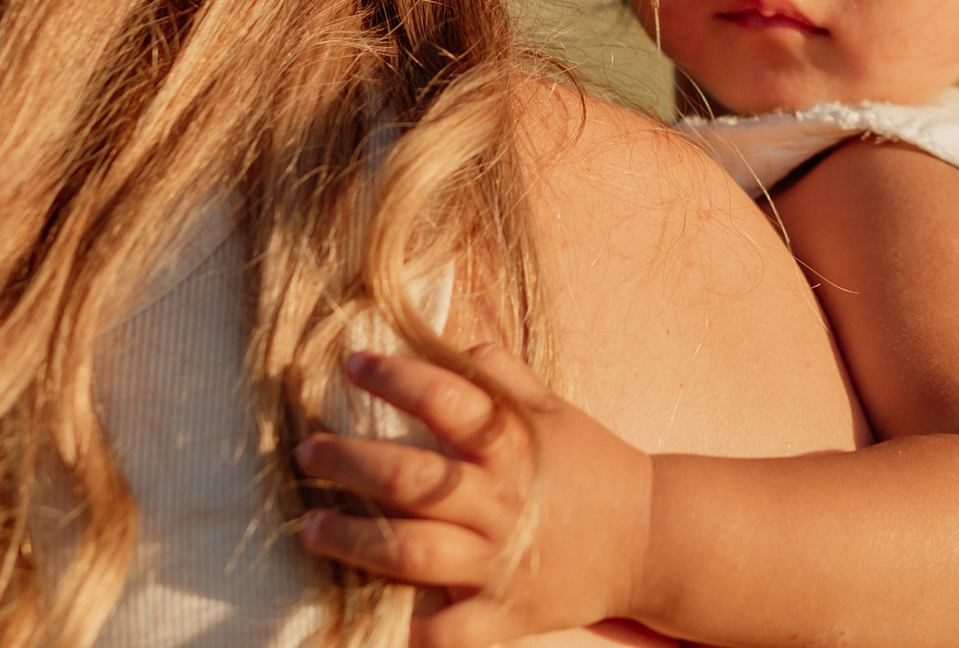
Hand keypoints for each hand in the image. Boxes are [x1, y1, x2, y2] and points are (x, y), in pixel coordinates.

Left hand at [295, 345, 656, 645]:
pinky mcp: (504, 617)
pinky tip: (359, 618)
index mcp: (516, 446)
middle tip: (306, 451)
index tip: (352, 363)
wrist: (653, 541)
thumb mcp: (556, 411)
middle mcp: (503, 502)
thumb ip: (504, 376)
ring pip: (411, 553)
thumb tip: (455, 340)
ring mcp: (500, 563)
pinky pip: (444, 633)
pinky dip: (403, 630)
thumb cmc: (595, 467)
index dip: (396, 378)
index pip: (447, 400)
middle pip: (412, 480)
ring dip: (352, 540)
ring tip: (309, 528)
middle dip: (350, 463)